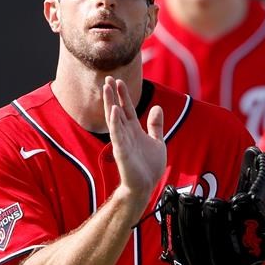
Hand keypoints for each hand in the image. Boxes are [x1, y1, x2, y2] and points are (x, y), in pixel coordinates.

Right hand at [103, 76, 165, 201]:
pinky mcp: (122, 152)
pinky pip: (117, 135)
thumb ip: (155, 125)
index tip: (118, 80)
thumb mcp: (157, 141)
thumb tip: (158, 107)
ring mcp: (122, 141)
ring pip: (114, 119)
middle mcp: (126, 133)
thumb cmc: (149, 166)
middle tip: (107, 78)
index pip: (126, 108)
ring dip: (110, 103)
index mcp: (133, 130)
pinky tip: (114, 110)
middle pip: (117, 109)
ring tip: (106, 88)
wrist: (146, 186)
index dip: (122, 94)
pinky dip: (115, 122)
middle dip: (112, 94)